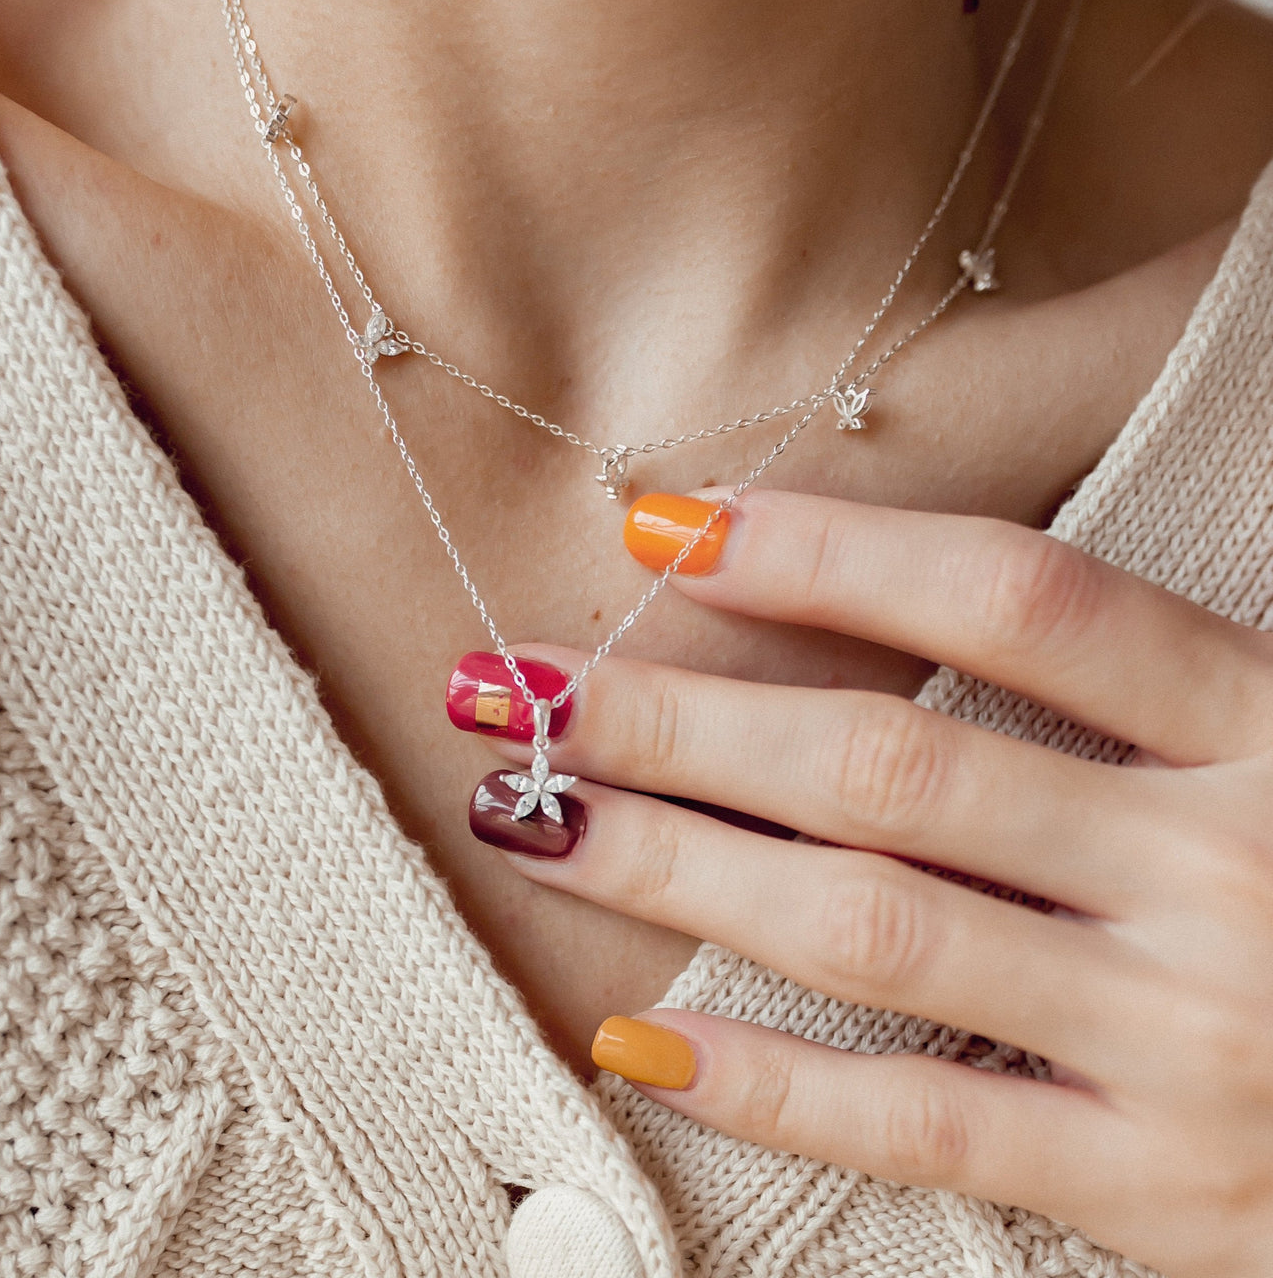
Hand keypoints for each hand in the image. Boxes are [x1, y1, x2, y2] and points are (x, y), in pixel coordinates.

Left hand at [466, 489, 1272, 1277]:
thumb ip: (1138, 686)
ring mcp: (1194, 1040)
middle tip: (518, 691)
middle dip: (679, 721)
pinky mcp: (1165, 1189)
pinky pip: (927, 1123)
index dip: (832, 553)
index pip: (1017, 601)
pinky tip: (640, 1034)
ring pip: (873, 930)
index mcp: (1270, 728)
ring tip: (535, 824)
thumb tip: (884, 604)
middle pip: (891, 765)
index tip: (668, 528)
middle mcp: (1226, 869)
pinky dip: (772, 1082)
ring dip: (677, 869)